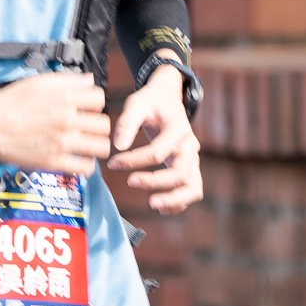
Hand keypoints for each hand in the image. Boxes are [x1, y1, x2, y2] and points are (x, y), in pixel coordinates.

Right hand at [0, 72, 111, 174]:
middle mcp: (68, 120)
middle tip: (87, 128)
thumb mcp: (39, 82)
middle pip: (104, 124)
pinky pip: (85, 167)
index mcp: (65, 99)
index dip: (94, 103)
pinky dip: (85, 164)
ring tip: (86, 144)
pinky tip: (77, 158)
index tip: (87, 108)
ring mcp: (63, 142)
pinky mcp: (55, 161)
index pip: (100, 99)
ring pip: (101, 146)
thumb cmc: (10, 102)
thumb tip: (89, 80)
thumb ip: (68, 80)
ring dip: (95, 145)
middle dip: (97, 125)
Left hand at [107, 63, 202, 212]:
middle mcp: (190, 145)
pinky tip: (161, 208)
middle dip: (154, 181)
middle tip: (130, 182)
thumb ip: (127, 122)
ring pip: (193, 187)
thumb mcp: (137, 103)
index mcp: (179, 128)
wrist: (167, 98)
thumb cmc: (151, 101)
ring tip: (153, 205)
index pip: (158, 152)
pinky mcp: (189, 167)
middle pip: (179, 172)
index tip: (113, 163)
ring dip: (174, 200)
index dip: (133, 160)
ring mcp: (192, 158)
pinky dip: (179, 202)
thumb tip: (118, 146)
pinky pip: (191, 190)